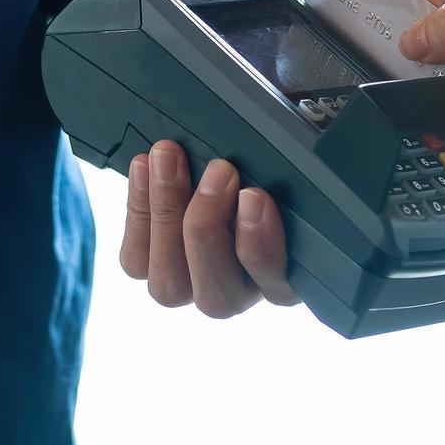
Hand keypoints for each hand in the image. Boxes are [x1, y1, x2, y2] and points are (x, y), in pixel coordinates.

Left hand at [120, 140, 298, 317]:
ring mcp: (193, 285)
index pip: (279, 289)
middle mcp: (240, 292)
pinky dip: (138, 210)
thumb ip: (290, 174)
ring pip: (170, 286)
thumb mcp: (292, 164)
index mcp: (288, 278)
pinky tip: (144, 167)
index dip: (262, 248)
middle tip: (218, 171)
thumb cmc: (272, 164)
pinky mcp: (154, 269)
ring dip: (167, 215)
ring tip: (168, 158)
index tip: (254, 198)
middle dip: (208, 227)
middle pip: (218, 297)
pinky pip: (137, 260)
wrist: (228, 160)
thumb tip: (308, 146)